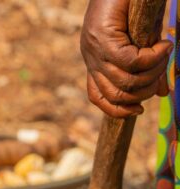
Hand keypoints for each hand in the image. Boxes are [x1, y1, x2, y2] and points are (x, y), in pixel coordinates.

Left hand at [80, 0, 172, 117]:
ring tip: (165, 55)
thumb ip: (147, 68)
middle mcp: (91, 59)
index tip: (139, 110)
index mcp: (95, 63)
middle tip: (162, 73)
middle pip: (116, 93)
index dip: (118, 110)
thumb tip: (162, 94)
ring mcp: (95, 50)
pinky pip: (130, 61)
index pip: (98, 97)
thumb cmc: (133, 7)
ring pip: (126, 80)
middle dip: (145, 91)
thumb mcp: (141, 43)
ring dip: (153, 73)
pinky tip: (165, 46)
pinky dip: (153, 58)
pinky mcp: (103, 38)